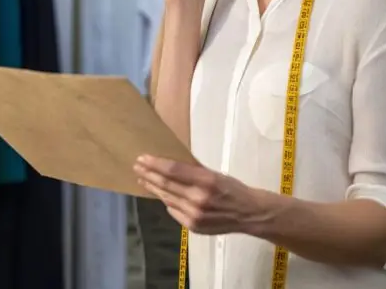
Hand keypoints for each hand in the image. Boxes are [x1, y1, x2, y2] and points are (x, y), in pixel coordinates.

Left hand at [134, 155, 268, 235]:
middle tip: (137, 166)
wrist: (248, 214)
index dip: (156, 164)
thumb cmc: (233, 189)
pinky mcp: (193, 226)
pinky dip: (167, 201)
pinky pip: (174, 211)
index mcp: (206, 181)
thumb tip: (172, 162)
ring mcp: (194, 215)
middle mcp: (199, 199)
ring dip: (154, 188)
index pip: (174, 170)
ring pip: (167, 198)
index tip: (143, 158)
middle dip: (149, 174)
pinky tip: (161, 195)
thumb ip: (195, 171)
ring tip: (143, 179)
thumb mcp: (216, 174)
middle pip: (166, 185)